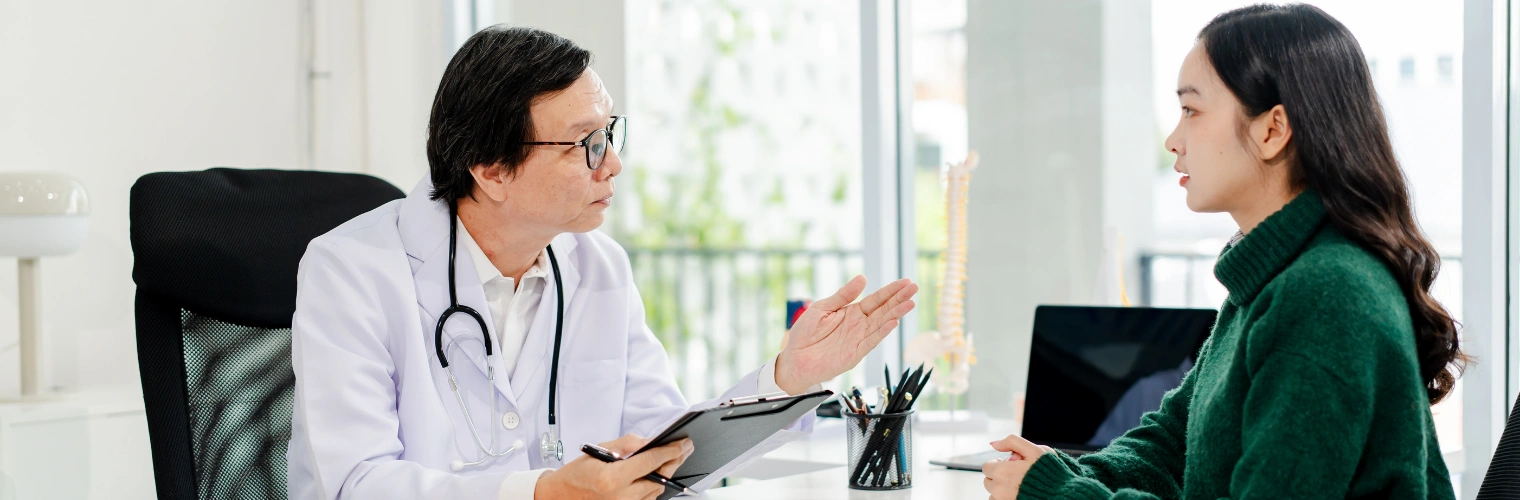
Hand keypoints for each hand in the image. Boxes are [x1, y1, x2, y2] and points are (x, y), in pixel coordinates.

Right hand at [535, 434, 693, 499]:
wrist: (561, 495)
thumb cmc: (578, 472)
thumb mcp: (600, 450)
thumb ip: (627, 444)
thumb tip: (650, 441)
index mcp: (612, 478)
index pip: (650, 462)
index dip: (670, 451)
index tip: (683, 443)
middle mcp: (620, 497)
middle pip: (659, 479)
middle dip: (674, 462)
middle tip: (684, 449)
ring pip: (656, 491)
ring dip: (666, 475)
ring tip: (673, 458)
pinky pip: (647, 499)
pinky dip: (654, 486)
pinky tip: (657, 474)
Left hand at [774, 276, 917, 393]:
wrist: (795, 359)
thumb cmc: (805, 334)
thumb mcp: (822, 308)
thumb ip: (843, 295)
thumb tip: (862, 278)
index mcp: (852, 312)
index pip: (876, 299)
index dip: (891, 291)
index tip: (906, 282)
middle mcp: (859, 325)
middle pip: (884, 309)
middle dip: (899, 298)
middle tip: (914, 288)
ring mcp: (859, 339)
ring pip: (882, 324)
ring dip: (896, 313)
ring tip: (910, 303)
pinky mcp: (855, 353)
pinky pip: (871, 340)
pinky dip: (882, 332)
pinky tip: (893, 322)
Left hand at [983, 434, 1050, 499]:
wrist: (1063, 495)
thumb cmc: (1050, 473)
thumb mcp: (1034, 450)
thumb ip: (1011, 442)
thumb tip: (994, 444)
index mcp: (1002, 472)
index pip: (987, 466)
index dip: (999, 463)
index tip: (1011, 464)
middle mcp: (999, 489)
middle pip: (988, 481)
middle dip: (999, 476)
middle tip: (1017, 475)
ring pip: (993, 494)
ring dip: (1002, 489)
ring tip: (1019, 485)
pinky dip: (1006, 498)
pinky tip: (1019, 493)